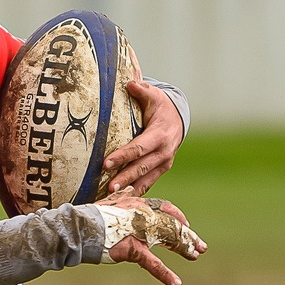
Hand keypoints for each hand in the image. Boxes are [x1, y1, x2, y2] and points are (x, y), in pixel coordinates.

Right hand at [99, 193, 205, 284]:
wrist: (79, 228)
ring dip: (184, 248)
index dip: (177, 216)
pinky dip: (165, 274)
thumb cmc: (90, 216)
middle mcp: (142, 215)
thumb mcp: (109, 202)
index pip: (164, 207)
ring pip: (168, 240)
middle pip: (172, 225)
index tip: (186, 224)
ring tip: (195, 255)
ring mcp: (140, 232)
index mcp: (137, 204)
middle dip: (188, 235)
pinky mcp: (133, 249)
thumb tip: (128, 188)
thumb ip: (121, 197)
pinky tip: (176, 283)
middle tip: (201, 246)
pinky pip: (153, 263)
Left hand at [102, 80, 184, 194]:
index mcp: (160, 135)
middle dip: (124, 178)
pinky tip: (119, 201)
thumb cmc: (160, 108)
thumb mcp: (154, 97)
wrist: (177, 121)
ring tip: (111, 198)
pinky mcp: (160, 171)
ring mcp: (163, 164)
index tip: (106, 163)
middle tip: (109, 187)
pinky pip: (147, 184)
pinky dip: (134, 193)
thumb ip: (142, 90)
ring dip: (128, 190)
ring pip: (145, 180)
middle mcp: (164, 153)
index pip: (139, 148)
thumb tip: (130, 83)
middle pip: (141, 168)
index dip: (123, 156)